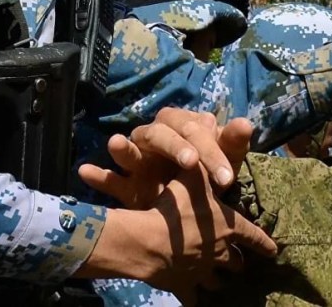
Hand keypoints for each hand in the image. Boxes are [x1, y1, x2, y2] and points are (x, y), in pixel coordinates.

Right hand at [74, 163, 276, 305]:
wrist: (151, 240)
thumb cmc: (177, 205)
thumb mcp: (195, 177)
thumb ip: (207, 163)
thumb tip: (215, 139)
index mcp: (229, 228)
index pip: (254, 236)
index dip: (265, 242)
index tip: (274, 250)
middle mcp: (221, 254)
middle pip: (236, 264)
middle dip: (237, 263)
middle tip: (238, 263)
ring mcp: (204, 274)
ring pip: (218, 283)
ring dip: (219, 280)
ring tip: (218, 279)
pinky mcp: (185, 287)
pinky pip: (195, 299)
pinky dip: (196, 297)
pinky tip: (195, 297)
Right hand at [79, 108, 252, 208]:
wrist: (190, 209)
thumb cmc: (207, 175)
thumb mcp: (223, 161)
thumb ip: (232, 143)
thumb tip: (246, 123)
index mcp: (184, 126)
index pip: (195, 129)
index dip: (211, 150)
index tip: (226, 177)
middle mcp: (159, 138)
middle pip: (163, 134)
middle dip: (178, 148)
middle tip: (191, 164)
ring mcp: (140, 162)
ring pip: (130, 150)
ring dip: (124, 148)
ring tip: (115, 144)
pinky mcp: (128, 186)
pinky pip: (110, 180)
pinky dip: (99, 176)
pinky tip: (85, 172)